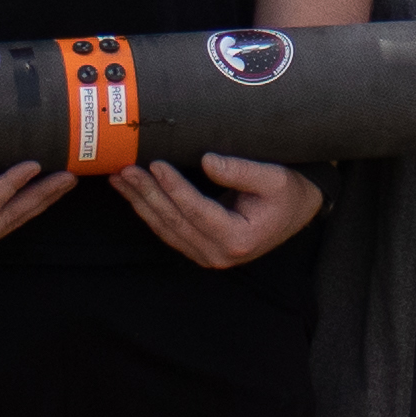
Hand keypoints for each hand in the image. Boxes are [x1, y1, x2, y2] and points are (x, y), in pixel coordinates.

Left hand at [109, 152, 322, 266]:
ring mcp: (206, 255)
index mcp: (238, 239)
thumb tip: (206, 161)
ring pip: (164, 228)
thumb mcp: (274, 178)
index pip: (197, 211)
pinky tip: (132, 193)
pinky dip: (148, 210)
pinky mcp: (198, 249)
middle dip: (147, 194)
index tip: (155, 164)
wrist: (296, 212)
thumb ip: (240, 171)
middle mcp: (218, 254)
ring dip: (140, 202)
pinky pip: (167, 230)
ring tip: (120, 178)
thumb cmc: (287, 194)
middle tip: (126, 169)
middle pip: (174, 221)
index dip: (174, 187)